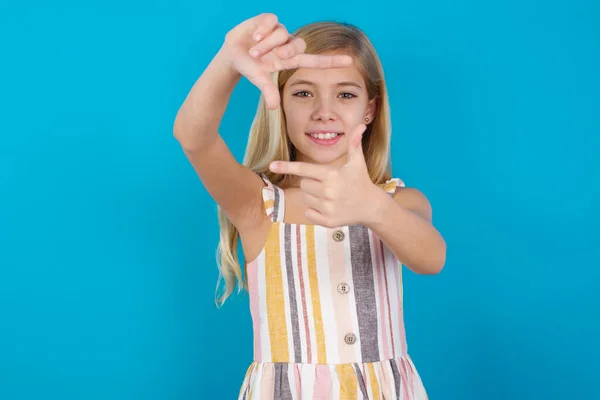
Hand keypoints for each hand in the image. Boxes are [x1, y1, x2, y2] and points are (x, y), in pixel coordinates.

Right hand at [219, 13, 352, 108]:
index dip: (332, 61)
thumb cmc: (250, 68)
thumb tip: (274, 108)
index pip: (316, 61)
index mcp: (291, 60)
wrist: (232, 54)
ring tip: (253, 51)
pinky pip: (271, 21)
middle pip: (298, 44)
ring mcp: (279, 31)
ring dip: (265, 44)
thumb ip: (268, 91)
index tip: (349, 61)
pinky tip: (253, 36)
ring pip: (281, 34)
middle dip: (284, 49)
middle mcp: (288, 44)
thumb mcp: (259, 80)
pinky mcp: (269, 20)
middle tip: (268, 56)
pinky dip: (261, 30)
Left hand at [268, 124, 381, 227]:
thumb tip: (361, 125)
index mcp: (332, 175)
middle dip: (312, 183)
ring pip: (305, 199)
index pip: (305, 169)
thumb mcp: (357, 162)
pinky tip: (329, 208)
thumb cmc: (361, 181)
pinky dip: (314, 211)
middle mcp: (328, 192)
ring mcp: (328, 208)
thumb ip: (354, 143)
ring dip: (314, 197)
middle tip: (328, 185)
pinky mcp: (327, 221)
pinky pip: (308, 213)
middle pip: (303, 184)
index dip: (287, 166)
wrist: (372, 206)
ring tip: (331, 196)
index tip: (272, 165)